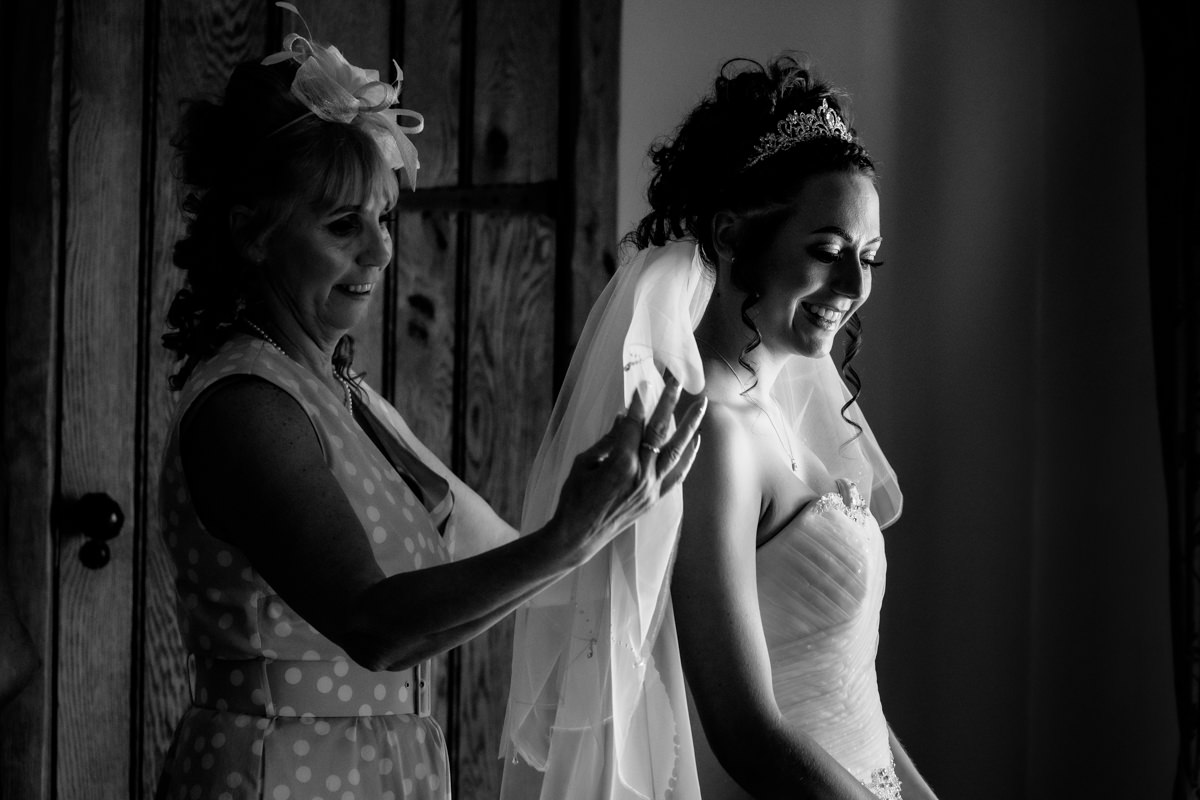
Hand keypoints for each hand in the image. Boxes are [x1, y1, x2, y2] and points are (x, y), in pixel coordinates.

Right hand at [549, 371, 705, 564]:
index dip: (638, 403)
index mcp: (621, 464)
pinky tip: (695, 440)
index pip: (633, 425)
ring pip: (676, 450)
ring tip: (701, 403)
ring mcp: (651, 488)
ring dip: (690, 425)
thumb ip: (607, 440)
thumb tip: (623, 418)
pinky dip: (688, 457)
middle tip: (676, 378)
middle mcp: (641, 475)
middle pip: (659, 431)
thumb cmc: (574, 498)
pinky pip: (678, 475)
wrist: (578, 536)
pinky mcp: (654, 499)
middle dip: (668, 401)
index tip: (644, 383)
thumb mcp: (584, 463)